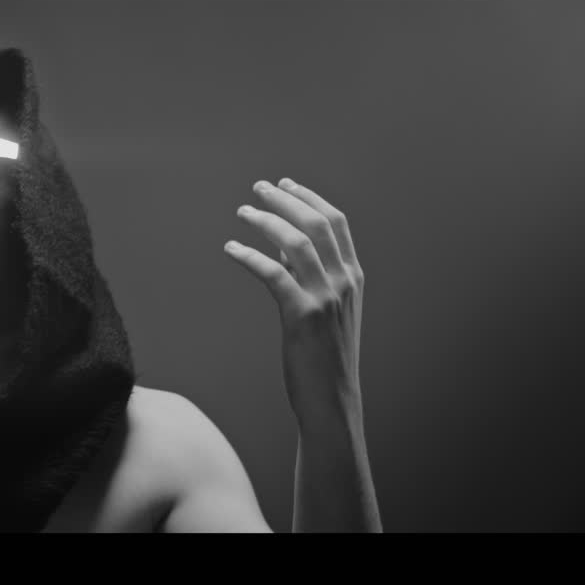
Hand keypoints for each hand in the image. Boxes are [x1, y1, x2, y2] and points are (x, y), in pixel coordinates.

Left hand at [224, 177, 364, 423]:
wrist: (332, 401)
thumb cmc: (324, 356)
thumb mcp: (327, 309)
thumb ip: (310, 275)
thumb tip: (283, 244)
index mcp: (353, 276)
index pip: (335, 222)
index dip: (309, 198)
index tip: (285, 184)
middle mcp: (345, 281)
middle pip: (316, 223)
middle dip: (285, 200)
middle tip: (258, 188)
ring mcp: (327, 298)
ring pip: (296, 242)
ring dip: (266, 221)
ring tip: (242, 212)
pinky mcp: (303, 316)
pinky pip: (274, 274)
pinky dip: (250, 256)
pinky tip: (230, 249)